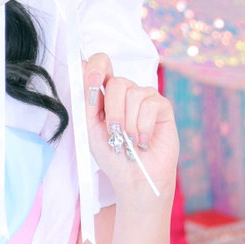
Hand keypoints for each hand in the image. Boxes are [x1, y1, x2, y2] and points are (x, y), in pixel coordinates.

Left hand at [82, 52, 179, 198]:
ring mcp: (145, 98)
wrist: (134, 177)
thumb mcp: (91, 127)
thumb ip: (88, 99)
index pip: (102, 66)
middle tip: (114, 133)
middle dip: (113, 112)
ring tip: (130, 140)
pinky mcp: (162, 107)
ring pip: (133, 94)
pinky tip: (143, 141)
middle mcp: (126, 93)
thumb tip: (82, 65)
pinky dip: (143, 127)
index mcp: (106, 95)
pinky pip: (150, 105)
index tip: (94, 79)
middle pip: (117, 82)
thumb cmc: (112, 155)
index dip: (98, 67)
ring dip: (128, 124)